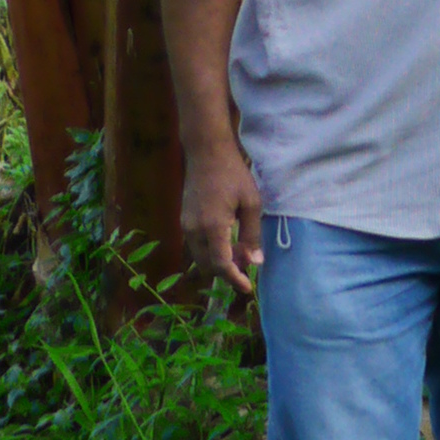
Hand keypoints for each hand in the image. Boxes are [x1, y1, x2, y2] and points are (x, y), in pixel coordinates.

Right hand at [181, 139, 263, 291]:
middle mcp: (194, 230)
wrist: (206, 152)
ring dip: (219, 261)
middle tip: (248, 264)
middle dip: (228, 270)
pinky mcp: (184, 220)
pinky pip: (196, 246)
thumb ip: (252, 235)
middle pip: (209, 265)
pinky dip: (211, 251)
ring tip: (240, 251)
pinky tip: (227, 240)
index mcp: (213, 226)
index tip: (247, 288)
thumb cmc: (233, 173)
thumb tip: (255, 262)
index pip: (221, 264)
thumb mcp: (251, 202)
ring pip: (201, 257)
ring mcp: (186, 225)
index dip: (234, 279)